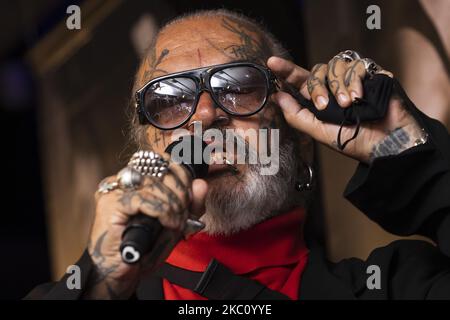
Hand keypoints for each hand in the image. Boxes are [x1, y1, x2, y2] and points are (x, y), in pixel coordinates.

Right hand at [84, 156, 207, 298]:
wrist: (121, 274)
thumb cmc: (145, 249)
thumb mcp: (176, 224)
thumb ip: (190, 205)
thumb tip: (201, 184)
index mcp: (137, 180)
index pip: (162, 160)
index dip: (181, 174)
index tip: (190, 195)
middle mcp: (124, 180)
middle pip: (159, 168)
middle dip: (180, 190)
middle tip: (184, 212)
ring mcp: (114, 190)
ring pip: (153, 182)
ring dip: (172, 203)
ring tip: (176, 222)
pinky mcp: (109, 204)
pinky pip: (143, 198)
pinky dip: (161, 210)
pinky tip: (168, 223)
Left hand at [268, 55, 425, 162]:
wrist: (385, 144)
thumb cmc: (353, 141)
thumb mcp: (318, 132)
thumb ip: (296, 115)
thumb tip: (277, 97)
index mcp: (320, 99)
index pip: (300, 79)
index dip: (286, 70)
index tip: (271, 62)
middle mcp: (334, 87)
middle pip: (316, 70)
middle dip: (317, 87)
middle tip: (324, 105)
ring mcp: (353, 79)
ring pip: (336, 64)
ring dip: (338, 85)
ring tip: (348, 105)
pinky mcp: (372, 74)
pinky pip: (357, 65)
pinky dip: (355, 81)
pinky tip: (359, 97)